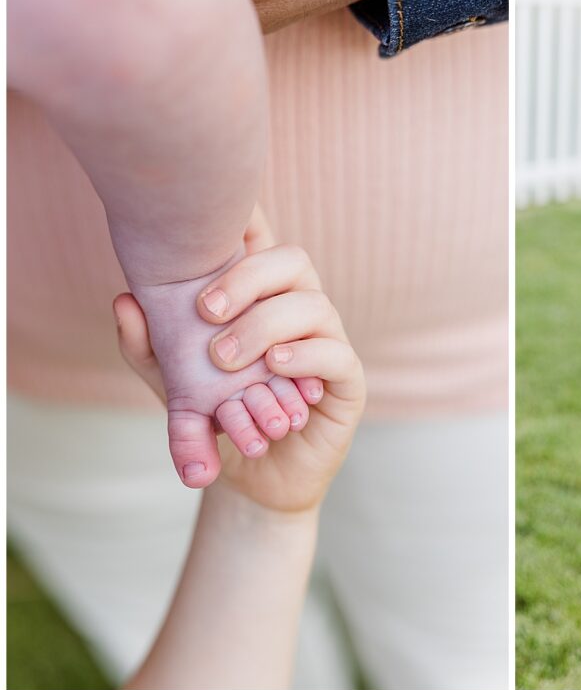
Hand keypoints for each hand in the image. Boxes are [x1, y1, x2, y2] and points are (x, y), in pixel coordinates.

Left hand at [122, 205, 317, 488]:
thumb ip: (148, 344)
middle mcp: (299, 309)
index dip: (249, 218)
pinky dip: (305, 355)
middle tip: (204, 312)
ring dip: (267, 324)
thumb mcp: (171, 383)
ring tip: (227, 358)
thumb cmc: (218, 417)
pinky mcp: (345, 380)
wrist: (251, 479)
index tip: (220, 210)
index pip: (263, 244)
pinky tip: (275, 367)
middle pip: (292, 261)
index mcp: (262, 298)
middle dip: (247, 277)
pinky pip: (336, 353)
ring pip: (315, 305)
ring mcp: (327, 340)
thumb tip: (125, 299)